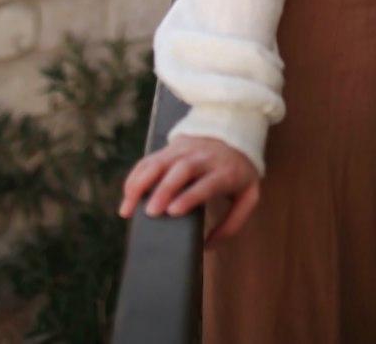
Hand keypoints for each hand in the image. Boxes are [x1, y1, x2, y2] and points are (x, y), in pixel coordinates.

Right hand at [119, 133, 259, 248]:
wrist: (234, 129)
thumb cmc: (239, 170)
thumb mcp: (248, 194)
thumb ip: (233, 223)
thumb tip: (208, 246)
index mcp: (224, 171)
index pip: (206, 183)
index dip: (189, 196)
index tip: (173, 211)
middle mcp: (202, 158)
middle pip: (181, 170)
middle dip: (164, 189)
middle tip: (151, 213)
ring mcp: (184, 150)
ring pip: (159, 162)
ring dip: (141, 183)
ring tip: (128, 207)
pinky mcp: (170, 147)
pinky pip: (149, 160)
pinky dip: (136, 176)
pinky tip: (127, 194)